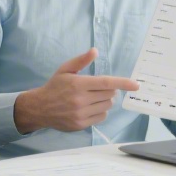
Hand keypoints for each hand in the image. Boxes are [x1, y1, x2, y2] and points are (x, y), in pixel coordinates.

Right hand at [13, 48, 138, 133]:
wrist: (39, 108)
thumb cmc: (54, 86)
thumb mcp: (65, 70)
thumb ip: (81, 60)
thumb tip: (95, 51)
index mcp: (78, 84)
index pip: (106, 82)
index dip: (123, 83)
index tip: (136, 85)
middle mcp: (80, 99)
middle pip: (109, 94)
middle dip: (109, 90)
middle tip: (99, 88)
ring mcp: (81, 113)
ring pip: (107, 106)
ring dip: (105, 100)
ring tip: (94, 97)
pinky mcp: (81, 124)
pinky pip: (101, 117)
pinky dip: (100, 111)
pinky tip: (91, 107)